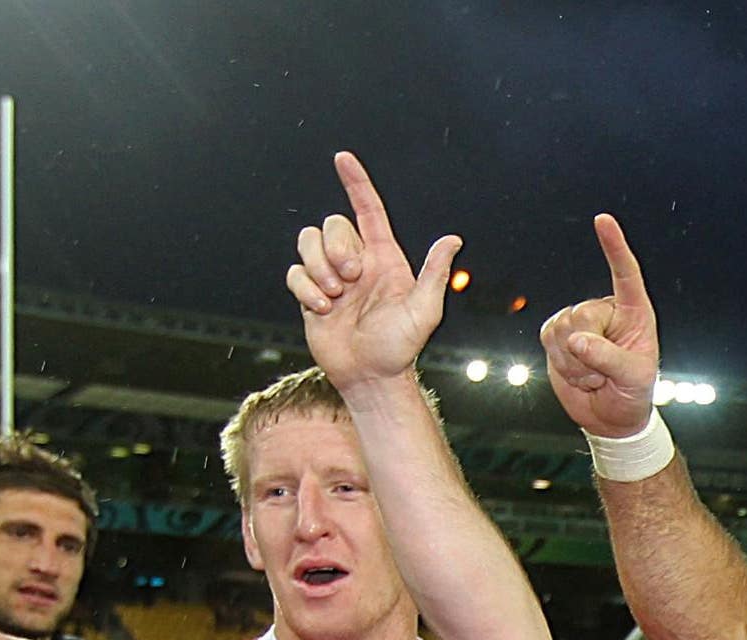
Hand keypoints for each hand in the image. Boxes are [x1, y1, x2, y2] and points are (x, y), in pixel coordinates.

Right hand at [284, 151, 458, 389]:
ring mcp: (330, 275)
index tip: (343, 158)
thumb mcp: (424, 311)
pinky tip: (323, 310)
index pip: (368, 210)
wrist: (371, 375)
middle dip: (337, 247)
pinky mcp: (310, 292)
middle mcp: (356, 260)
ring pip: (307, 241)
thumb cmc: (401, 347)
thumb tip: (452, 240)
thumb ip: (434, 273)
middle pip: (332, 223)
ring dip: (318, 267)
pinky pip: (294, 272)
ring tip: (336, 296)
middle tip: (351, 278)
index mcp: (384, 257)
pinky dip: (305, 290)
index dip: (356, 182)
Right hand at [538, 213, 660, 439]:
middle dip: (589, 351)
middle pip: (582, 315)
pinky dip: (562, 363)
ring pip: (563, 328)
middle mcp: (606, 311)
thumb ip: (609, 358)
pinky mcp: (557, 334)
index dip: (614, 247)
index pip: (625, 274)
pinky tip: (579, 373)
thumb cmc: (632, 394)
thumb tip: (577, 340)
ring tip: (595, 375)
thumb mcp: (633, 378)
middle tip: (606, 373)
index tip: (603, 220)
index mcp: (634, 313)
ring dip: (576, 363)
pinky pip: (548, 338)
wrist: (610, 417)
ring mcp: (579, 321)